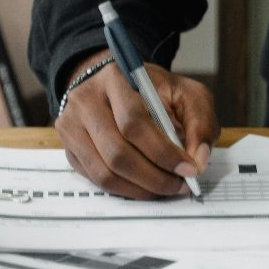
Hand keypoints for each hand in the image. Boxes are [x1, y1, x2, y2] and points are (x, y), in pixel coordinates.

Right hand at [57, 49, 219, 199]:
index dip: (163, 152)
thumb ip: (199, 123)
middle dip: (154, 176)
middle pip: (117, 152)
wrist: (114, 84)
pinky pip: (95, 179)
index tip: (188, 169)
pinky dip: (124, 189)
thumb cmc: (153, 90)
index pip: (134, 122)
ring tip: (165, 188)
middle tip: (179, 185)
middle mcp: (86, 100)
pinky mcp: (69, 148)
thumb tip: (198, 159)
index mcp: (115, 78)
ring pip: (104, 171)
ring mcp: (72, 126)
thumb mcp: (186, 93)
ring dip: (140, 188)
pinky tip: (145, 187)